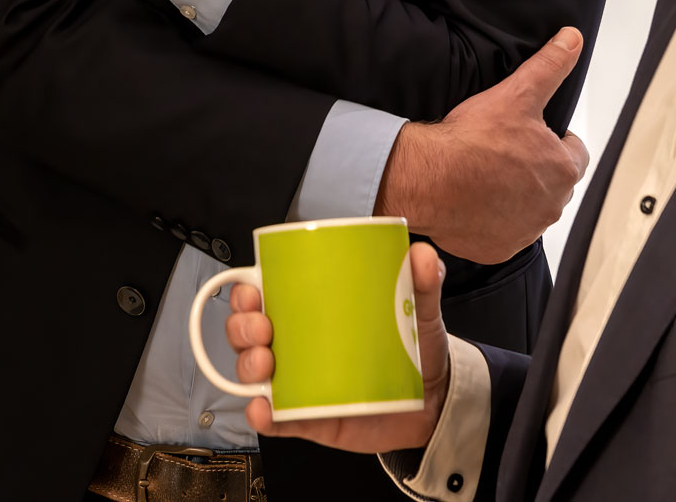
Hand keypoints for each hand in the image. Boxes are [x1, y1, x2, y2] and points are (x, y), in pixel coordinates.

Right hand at [228, 242, 449, 451]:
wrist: (434, 401)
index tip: (252, 289)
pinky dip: (262, 415)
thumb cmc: (413, 349)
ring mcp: (298, 383)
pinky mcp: (308, 418)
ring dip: (247, 365)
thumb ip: (423, 283)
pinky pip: (276, 419)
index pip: (265, 295)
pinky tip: (263, 409)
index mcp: (311, 312)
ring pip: (252, 374)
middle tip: (261, 326)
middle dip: (241, 326)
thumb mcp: (417, 311)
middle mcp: (296, 345)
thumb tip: (424, 256)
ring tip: (265, 363)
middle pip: (247, 333)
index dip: (246, 292)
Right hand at [377, 27, 590, 261]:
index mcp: (563, 170)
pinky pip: (503, 232)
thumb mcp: (517, 93)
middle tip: (502, 151)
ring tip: (485, 174)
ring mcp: (525, 231)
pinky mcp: (498, 248)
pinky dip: (492, 219)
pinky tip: (473, 199)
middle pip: (552, 182)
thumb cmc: (472, 140)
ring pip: (529, 209)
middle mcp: (551, 207)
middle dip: (534, 168)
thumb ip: (549, 66)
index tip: (528, 133)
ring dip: (515, 195)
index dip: (553, 139)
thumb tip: (573, 40)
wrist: (429, 179)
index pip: (574, 152)